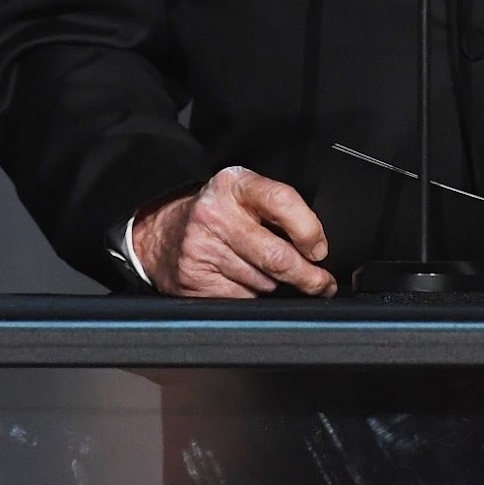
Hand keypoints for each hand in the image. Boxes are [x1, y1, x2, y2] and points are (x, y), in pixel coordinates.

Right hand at [131, 165, 336, 298]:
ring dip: (277, 286)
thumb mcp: (244, 194)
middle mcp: (216, 214)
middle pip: (276, 255)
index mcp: (235, 185)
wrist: (162, 232)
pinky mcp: (194, 280)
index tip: (320, 248)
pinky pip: (242, 299)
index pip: (282, 202)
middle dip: (308, 276)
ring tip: (268, 273)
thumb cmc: (217, 213)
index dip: (309, 230)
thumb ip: (278, 210)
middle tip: (321, 282)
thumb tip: (318, 246)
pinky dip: (253, 296)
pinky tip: (243, 281)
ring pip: (262, 282)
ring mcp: (202, 249)